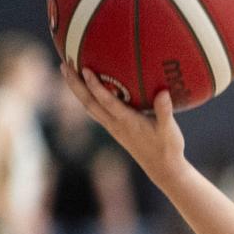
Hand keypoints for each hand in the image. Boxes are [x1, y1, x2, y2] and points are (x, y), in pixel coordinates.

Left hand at [59, 65, 186, 182]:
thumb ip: (165, 110)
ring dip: (76, 90)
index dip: (95, 86)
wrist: (162, 168)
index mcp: (127, 122)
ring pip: (88, 106)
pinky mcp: (114, 129)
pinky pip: (95, 111)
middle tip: (63, 65)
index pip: (106, 101)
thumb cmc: (167, 147)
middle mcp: (115, 124)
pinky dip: (87, 98)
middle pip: (89, 103)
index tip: (86, 69)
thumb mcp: (169, 129)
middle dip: (75, 84)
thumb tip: (163, 92)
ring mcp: (113, 127)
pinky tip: (86, 90)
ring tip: (68, 72)